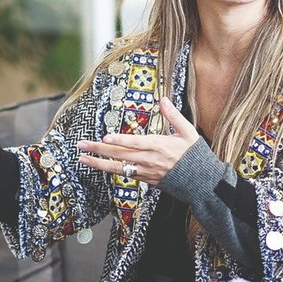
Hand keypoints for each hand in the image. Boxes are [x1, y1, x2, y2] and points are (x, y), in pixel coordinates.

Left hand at [77, 97, 197, 184]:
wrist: (200, 182)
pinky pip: (125, 174)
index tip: (105, 137)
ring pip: (118, 168)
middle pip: (119, 154)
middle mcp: (149, 160)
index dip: (119, 140)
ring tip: (83, 158)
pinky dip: (111, 170)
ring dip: (99, 163)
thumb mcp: (188, 132)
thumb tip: (163, 99)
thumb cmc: (194, 156)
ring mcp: (146, 171)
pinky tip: (100, 166)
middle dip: (98, 150)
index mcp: (158, 146)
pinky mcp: (146, 180)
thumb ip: (173, 116)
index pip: (135, 143)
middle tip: (81, 145)